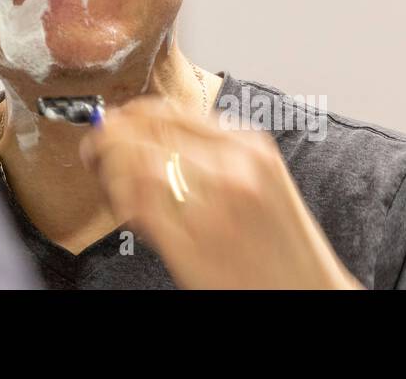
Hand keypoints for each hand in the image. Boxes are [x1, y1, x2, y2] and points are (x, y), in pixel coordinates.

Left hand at [79, 95, 362, 288]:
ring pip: (133, 160)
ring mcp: (211, 205)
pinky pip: (135, 203)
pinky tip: (118, 203)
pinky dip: (116, 195)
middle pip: (146, 130)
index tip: (115, 123)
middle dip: (110, 135)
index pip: (168, 110)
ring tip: (102, 174)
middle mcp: (231, 167)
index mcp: (249, 146)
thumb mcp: (263, 182)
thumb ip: (218, 154)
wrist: (311, 296)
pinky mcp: (191, 243)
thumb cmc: (284, 248)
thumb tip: (158, 137)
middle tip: (95, 147)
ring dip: (107, 163)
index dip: (131, 115)